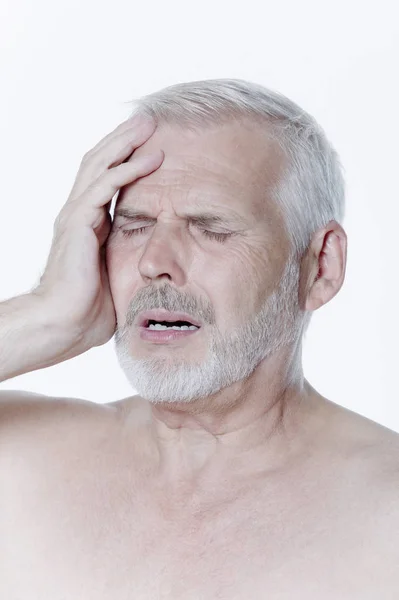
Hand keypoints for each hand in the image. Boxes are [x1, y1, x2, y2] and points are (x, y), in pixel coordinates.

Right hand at [33, 115, 163, 357]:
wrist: (63, 325)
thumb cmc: (89, 311)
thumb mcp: (117, 276)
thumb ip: (129, 259)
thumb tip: (154, 263)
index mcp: (89, 224)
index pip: (106, 180)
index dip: (125, 160)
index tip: (150, 145)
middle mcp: (79, 214)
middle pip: (100, 163)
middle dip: (124, 140)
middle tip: (150, 122)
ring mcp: (76, 216)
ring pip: (100, 166)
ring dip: (126, 143)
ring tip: (150, 126)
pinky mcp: (78, 224)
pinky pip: (105, 188)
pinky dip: (128, 170)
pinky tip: (151, 159)